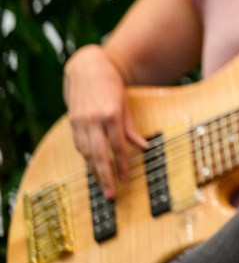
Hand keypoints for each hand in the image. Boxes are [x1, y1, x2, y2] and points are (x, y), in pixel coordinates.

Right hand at [63, 45, 146, 198]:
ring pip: (87, 153)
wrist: (88, 67)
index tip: (127, 179)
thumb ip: (130, 128)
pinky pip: (79, 145)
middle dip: (106, 176)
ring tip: (103, 185)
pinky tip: (93, 166)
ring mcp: (80, 121)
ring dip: (95, 171)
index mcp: (111, 114)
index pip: (117, 146)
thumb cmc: (112, 84)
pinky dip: (87, 157)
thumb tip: (143, 148)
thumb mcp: (126, 103)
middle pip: (100, 154)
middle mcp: (93, 119)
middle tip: (112, 194)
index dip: (122, 164)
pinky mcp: (72, 122)